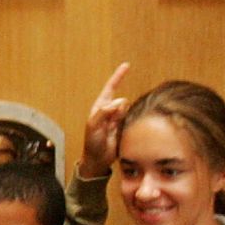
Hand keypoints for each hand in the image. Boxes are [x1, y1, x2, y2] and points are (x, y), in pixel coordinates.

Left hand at [78, 61, 130, 177]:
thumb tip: (120, 101)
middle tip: (111, 125)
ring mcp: (119, 119)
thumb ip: (104, 112)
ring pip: (128, 110)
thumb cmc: (92, 143)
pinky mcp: (126, 127)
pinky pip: (132, 119)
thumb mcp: (93, 126)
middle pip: (121, 101)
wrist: (98, 160)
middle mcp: (110, 111)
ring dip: (124, 117)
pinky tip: (122, 132)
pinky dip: (131, 121)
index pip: (110, 88)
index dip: (118, 76)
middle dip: (119, 109)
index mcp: (100, 108)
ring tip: (113, 131)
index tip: (126, 65)